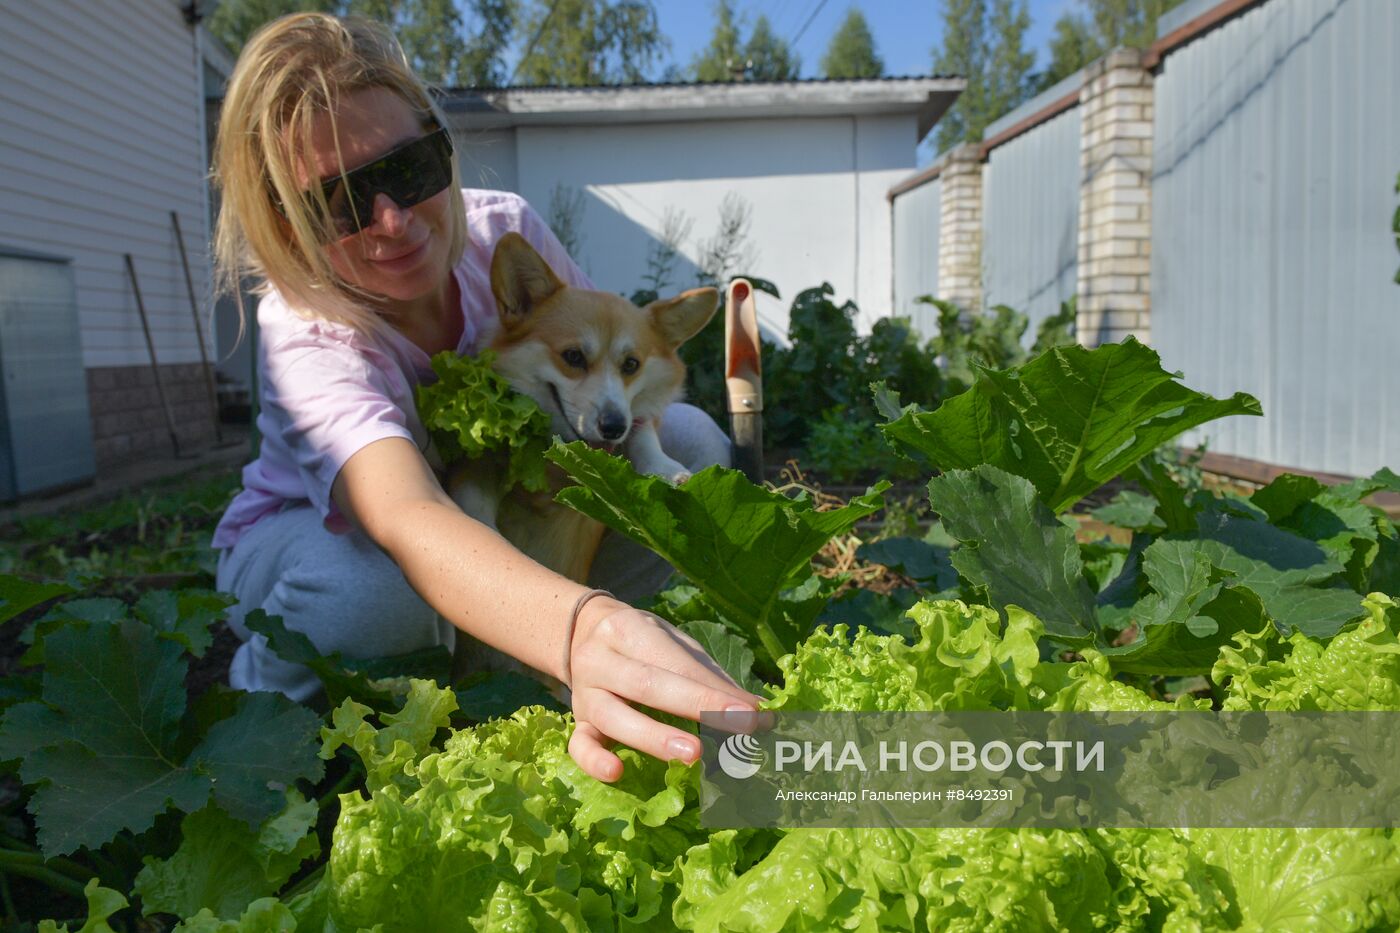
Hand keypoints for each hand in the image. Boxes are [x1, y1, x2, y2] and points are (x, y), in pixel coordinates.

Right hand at [566, 597, 761, 781]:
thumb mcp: (672, 643)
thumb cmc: (642, 642)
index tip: (755, 712)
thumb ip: (707, 674)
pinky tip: (617, 773)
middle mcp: (600, 659)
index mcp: (629, 630)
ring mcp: (584, 693)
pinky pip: (578, 745)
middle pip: (647, 684)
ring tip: (694, 754)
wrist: (583, 634)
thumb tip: (754, 710)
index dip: (715, 690)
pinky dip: (594, 761)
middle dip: (698, 706)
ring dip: (655, 737)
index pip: (677, 663)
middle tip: (741, 727)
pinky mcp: (576, 722)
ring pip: (614, 716)